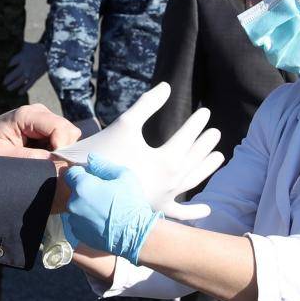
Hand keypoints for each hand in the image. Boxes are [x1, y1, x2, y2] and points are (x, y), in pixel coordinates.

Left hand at [0, 104, 81, 160]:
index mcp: (27, 115)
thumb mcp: (1, 154)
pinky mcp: (48, 125)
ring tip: (43, 158)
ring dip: (61, 150)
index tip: (53, 163)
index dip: (62, 147)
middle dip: (64, 149)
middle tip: (48, 163)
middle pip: (68, 130)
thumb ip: (27, 157)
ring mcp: (46, 117)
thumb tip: (53, 162)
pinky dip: (58, 149)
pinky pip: (64, 138)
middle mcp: (40, 112)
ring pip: (69, 134)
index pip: (59, 127)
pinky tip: (44, 154)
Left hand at [2, 42, 47, 92]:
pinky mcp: (35, 76)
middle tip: (3, 83)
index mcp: (21, 57)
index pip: (10, 63)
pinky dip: (24, 89)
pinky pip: (29, 84)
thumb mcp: (24, 45)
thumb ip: (15, 47)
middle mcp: (25, 65)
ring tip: (8, 88)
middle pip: (14, 74)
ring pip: (20, 81)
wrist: (49, 53)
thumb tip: (5, 46)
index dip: (4, 67)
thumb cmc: (34, 48)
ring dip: (13, 85)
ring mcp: (30, 72)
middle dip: (8, 79)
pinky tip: (19, 93)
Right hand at [56, 83, 223, 218]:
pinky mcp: (155, 211)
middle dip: (206, 144)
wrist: (81, 187)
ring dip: (206, 168)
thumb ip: (148, 104)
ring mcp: (164, 199)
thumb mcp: (125, 124)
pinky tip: (207, 211)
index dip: (197, 123)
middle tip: (215, 133)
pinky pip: (179, 213)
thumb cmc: (103, 154)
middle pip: (195, 159)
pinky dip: (194, 213)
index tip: (205, 113)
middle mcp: (171, 182)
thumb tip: (167, 86)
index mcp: (166, 161)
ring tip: (218, 157)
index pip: (188, 137)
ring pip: (193, 182)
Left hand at [62, 155, 160, 262]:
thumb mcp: (124, 176)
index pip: (71, 173)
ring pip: (76, 208)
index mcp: (82, 186)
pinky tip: (102, 222)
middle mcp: (73, 203)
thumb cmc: (131, 203)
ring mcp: (74, 221)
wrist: (135, 235)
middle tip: (104, 196)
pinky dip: (87, 221)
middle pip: (74, 191)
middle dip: (85, 191)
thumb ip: (103, 165)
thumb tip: (90, 158)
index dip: (82, 173)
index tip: (93, 178)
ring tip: (104, 211)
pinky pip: (78, 222)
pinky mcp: (78, 234)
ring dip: (85, 207)